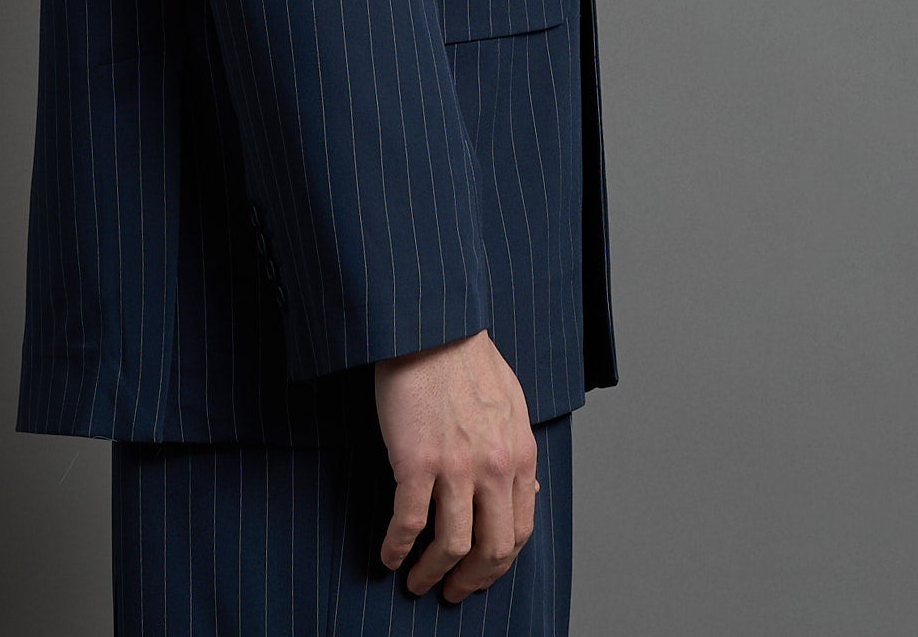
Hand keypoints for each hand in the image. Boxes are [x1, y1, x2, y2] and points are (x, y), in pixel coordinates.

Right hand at [371, 327, 540, 603]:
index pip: (518, 532)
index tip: (479, 576)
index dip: (498, 565)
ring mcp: (455, 466)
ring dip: (431, 573)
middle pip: (490, 549)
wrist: (432, 325)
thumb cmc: (467, 358)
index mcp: (519, 454)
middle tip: (451, 592)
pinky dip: (397, 547)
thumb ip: (517, 451)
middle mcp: (493, 467)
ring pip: (450, 546)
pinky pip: (408, 521)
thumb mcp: (511, 404)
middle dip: (470, 581)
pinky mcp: (416, 460)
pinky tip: (389, 555)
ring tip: (416, 581)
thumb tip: (527, 492)